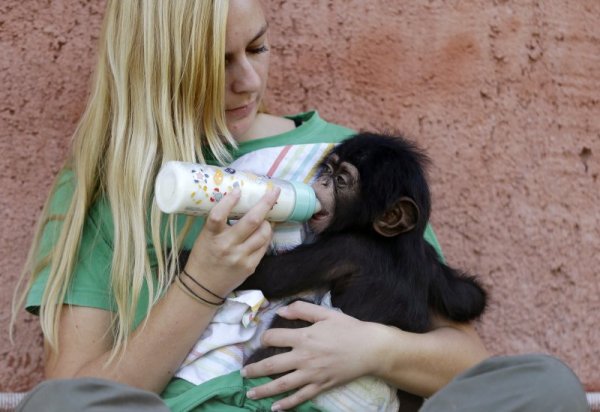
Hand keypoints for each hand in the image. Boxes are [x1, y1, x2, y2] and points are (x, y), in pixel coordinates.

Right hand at [185, 187, 279, 296]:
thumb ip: (219, 223)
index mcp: (211, 236)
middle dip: (265, 204)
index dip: (229, 202)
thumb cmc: (203, 257)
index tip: (238, 190)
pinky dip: (266, 236)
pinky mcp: (250, 266)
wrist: (203, 287)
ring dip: (267, 222)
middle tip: (274, 192)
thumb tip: (238, 201)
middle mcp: (227, 246)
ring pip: (263, 234)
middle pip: (251, 221)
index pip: (218, 216)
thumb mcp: (205, 237)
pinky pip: (264, 247)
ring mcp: (240, 257)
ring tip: (265, 218)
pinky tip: (264, 232)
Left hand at [241, 300, 385, 409]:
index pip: (274, 338)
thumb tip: (282, 310)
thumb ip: (302, 309)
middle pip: (272, 365)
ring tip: (250, 393)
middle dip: (254, 370)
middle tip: (243, 373)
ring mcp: (312, 374)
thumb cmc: (348, 328)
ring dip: (264, 390)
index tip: (262, 340)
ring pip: (282, 385)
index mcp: (304, 337)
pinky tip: (275, 408)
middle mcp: (304, 358)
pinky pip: (300, 397)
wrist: (370, 349)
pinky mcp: (321, 386)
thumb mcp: (326, 313)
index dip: (265, 338)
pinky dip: (286, 404)